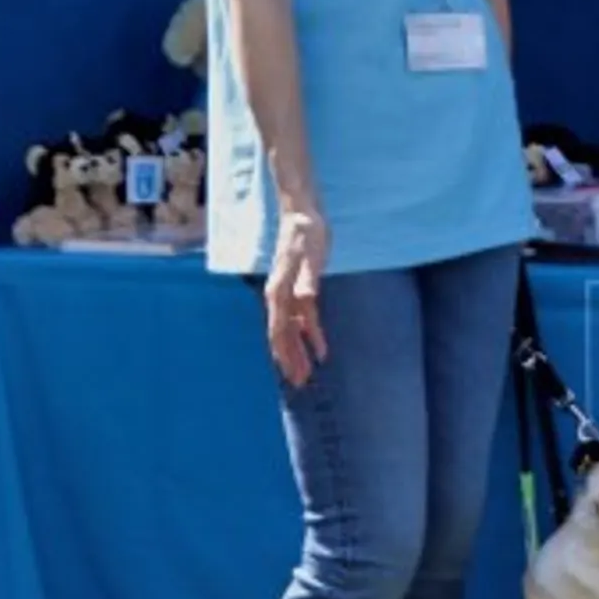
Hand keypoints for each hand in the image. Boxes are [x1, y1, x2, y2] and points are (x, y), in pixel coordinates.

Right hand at [263, 206, 330, 386]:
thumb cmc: (307, 233)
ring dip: (297, 351)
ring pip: (290, 330)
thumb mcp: (313, 253)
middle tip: (301, 383)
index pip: (280, 331)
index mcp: (279, 291)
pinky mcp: (299, 288)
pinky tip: (319, 347)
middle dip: (290, 360)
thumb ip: (309, 277)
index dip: (287, 354)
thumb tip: (306, 297)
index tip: (295, 374)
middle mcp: (279, 296)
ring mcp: (288, 293)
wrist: (303, 214)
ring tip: (305, 373)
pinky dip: (309, 334)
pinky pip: (302, 318)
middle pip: (282, 335)